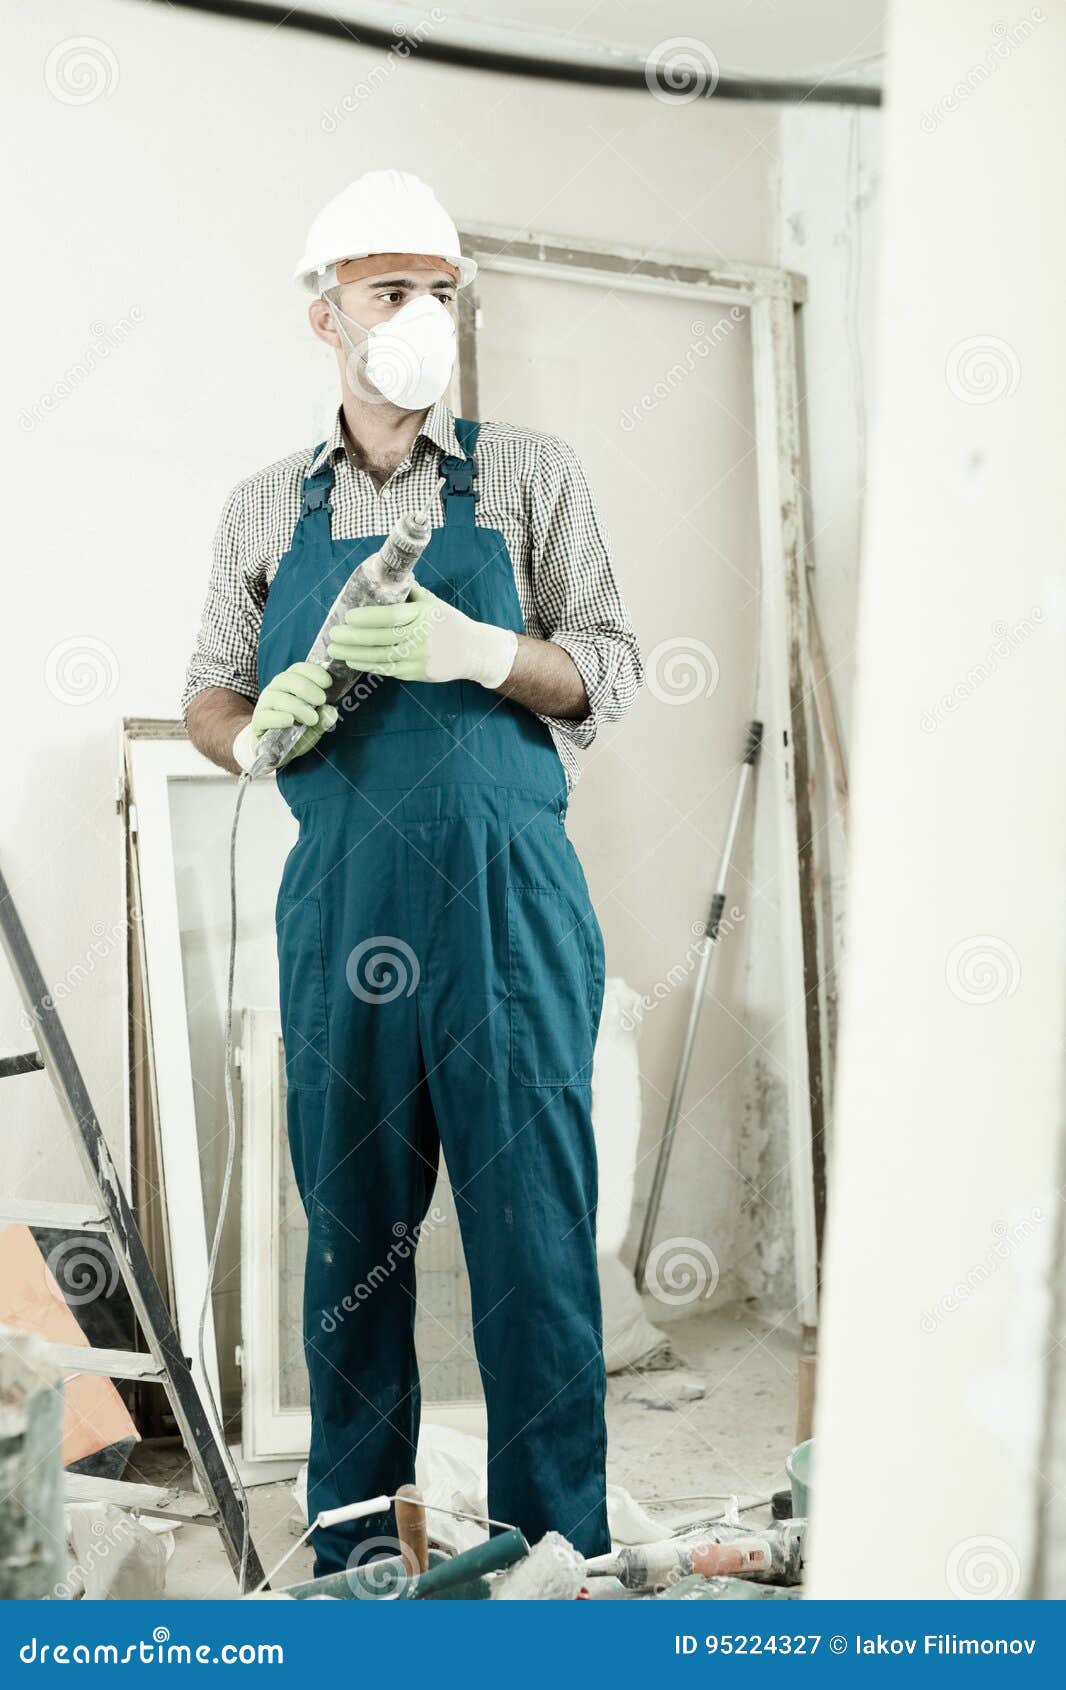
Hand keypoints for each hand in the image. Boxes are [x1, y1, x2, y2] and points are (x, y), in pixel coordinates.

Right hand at [234, 661, 337, 770]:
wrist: (275, 751)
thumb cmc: (296, 732)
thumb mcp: (315, 727)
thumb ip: (324, 719)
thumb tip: (331, 711)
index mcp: (289, 684)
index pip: (298, 669)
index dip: (313, 672)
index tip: (328, 682)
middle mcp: (275, 690)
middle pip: (286, 679)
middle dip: (306, 687)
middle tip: (322, 700)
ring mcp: (264, 705)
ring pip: (276, 697)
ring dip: (297, 706)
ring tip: (312, 718)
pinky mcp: (257, 722)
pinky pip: (264, 716)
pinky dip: (278, 718)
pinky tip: (291, 721)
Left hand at [325, 584, 516, 688]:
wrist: (474, 651)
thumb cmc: (449, 622)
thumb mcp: (433, 603)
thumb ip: (410, 592)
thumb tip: (385, 576)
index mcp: (423, 615)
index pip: (391, 616)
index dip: (368, 618)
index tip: (348, 616)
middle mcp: (421, 637)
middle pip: (381, 639)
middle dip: (353, 638)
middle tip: (333, 634)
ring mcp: (419, 658)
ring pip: (381, 657)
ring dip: (355, 654)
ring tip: (335, 649)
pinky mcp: (417, 674)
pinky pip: (388, 670)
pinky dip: (368, 665)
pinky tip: (353, 660)